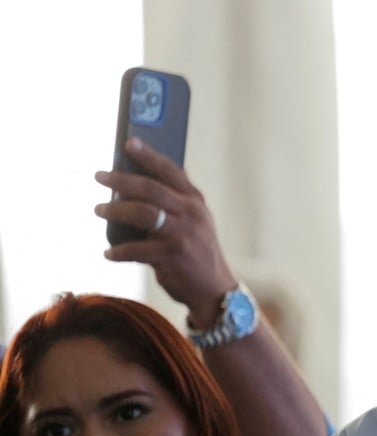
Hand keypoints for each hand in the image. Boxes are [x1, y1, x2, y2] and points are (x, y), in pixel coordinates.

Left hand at [94, 137, 235, 326]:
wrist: (214, 289)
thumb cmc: (197, 252)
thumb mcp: (196, 221)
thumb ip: (178, 201)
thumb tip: (143, 179)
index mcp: (196, 201)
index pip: (171, 172)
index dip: (149, 156)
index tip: (129, 143)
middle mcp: (192, 214)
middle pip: (151, 188)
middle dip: (121, 180)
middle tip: (100, 176)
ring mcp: (183, 234)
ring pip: (143, 213)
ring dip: (116, 210)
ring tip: (100, 209)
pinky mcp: (173, 256)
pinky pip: (138, 249)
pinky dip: (119, 252)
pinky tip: (109, 253)